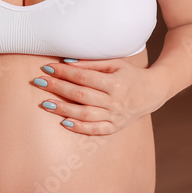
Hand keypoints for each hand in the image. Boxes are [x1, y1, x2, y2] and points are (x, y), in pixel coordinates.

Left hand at [31, 58, 163, 134]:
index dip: (64, 72)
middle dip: (58, 88)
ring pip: (85, 114)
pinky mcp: (115, 127)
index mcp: (115, 82)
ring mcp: (115, 116)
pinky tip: (64, 122)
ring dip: (63, 109)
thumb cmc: (130, 74)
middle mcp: (115, 101)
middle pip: (81, 95)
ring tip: (45, 103)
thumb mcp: (115, 63)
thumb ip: (92, 63)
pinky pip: (95, 130)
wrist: (152, 92)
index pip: (84, 77)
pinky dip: (79, 128)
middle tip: (39, 82)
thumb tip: (67, 62)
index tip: (48, 68)